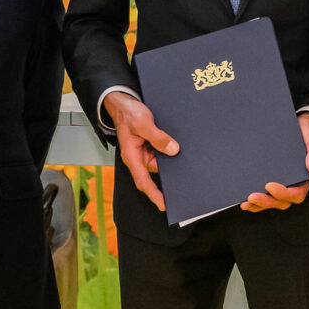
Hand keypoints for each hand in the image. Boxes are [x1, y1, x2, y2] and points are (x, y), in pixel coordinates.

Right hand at [106, 90, 175, 212]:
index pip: (142, 181)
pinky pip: (162, 152)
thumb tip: (173, 150)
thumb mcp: (143, 123)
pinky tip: (178, 146)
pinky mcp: (151, 146)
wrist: (124, 104)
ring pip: (161, 161)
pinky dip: (170, 150)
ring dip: (171, 158)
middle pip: (156, 171)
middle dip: (169, 174)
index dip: (153, 194)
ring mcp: (145, 153)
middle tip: (184, 175)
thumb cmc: (128, 114)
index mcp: (132, 157)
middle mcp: (138, 158)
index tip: (164, 204)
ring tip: (182, 153)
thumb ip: (158, 137)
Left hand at [243, 112, 308, 211]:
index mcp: (305, 180)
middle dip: (266, 202)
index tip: (269, 186)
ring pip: (271, 201)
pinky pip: (264, 194)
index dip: (283, 194)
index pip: (296, 194)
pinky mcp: (271, 180)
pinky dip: (254, 200)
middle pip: (281, 202)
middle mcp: (293, 185)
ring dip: (258, 205)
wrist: (301, 128)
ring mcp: (281, 184)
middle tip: (252, 197)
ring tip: (245, 203)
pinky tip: (243, 199)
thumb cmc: (308, 136)